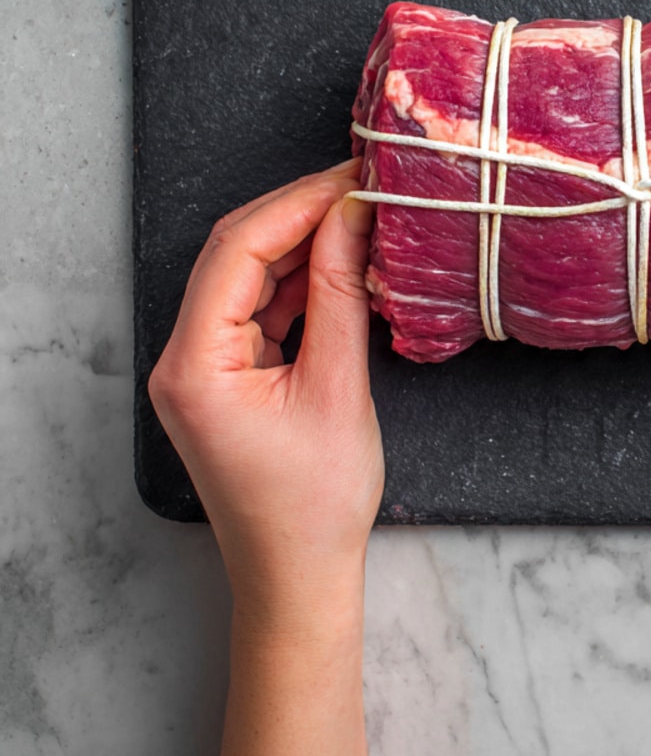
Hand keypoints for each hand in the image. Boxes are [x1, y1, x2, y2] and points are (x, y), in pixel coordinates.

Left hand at [148, 159, 383, 630]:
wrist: (298, 575)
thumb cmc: (315, 505)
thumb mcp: (338, 388)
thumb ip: (341, 295)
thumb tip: (353, 220)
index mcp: (194, 364)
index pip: (238, 250)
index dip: (297, 203)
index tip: (351, 180)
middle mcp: (185, 359)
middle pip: (236, 256)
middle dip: (299, 214)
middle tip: (360, 187)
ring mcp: (204, 368)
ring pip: (249, 277)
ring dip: (303, 246)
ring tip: (360, 220)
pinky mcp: (229, 377)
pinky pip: (261, 309)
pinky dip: (301, 283)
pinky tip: (342, 266)